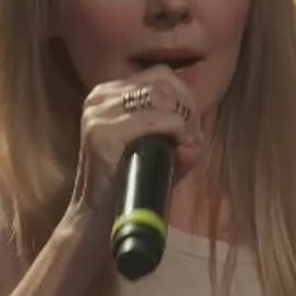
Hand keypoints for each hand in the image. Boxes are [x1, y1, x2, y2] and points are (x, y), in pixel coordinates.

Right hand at [67, 65, 202, 222]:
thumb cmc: (129, 184)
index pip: (160, 75)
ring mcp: (97, 114)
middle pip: (163, 81)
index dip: (185, 97)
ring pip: (160, 96)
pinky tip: (178, 148)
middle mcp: (99, 98)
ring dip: (184, 119)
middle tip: (194, 138)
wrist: (97, 220)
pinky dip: (176, 129)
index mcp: (108, 94)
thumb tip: (198, 141)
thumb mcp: (157, 155)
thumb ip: (180, 141)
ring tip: (187, 144)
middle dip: (188, 108)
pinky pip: (154, 118)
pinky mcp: (102, 134)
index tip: (193, 128)